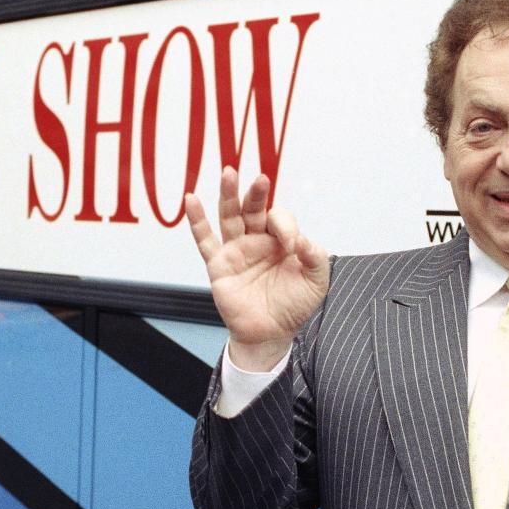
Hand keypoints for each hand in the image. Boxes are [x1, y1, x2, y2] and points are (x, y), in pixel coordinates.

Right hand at [185, 167, 329, 370]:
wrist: (271, 334)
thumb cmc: (293, 306)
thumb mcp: (317, 281)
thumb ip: (316, 257)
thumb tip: (302, 240)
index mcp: (281, 240)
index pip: (280, 218)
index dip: (286, 226)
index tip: (292, 247)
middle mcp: (257, 240)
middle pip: (254, 208)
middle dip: (256, 193)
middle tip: (260, 179)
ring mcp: (237, 251)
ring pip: (230, 217)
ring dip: (229, 195)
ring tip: (228, 173)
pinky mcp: (219, 265)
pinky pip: (205, 241)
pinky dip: (197, 221)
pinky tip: (191, 201)